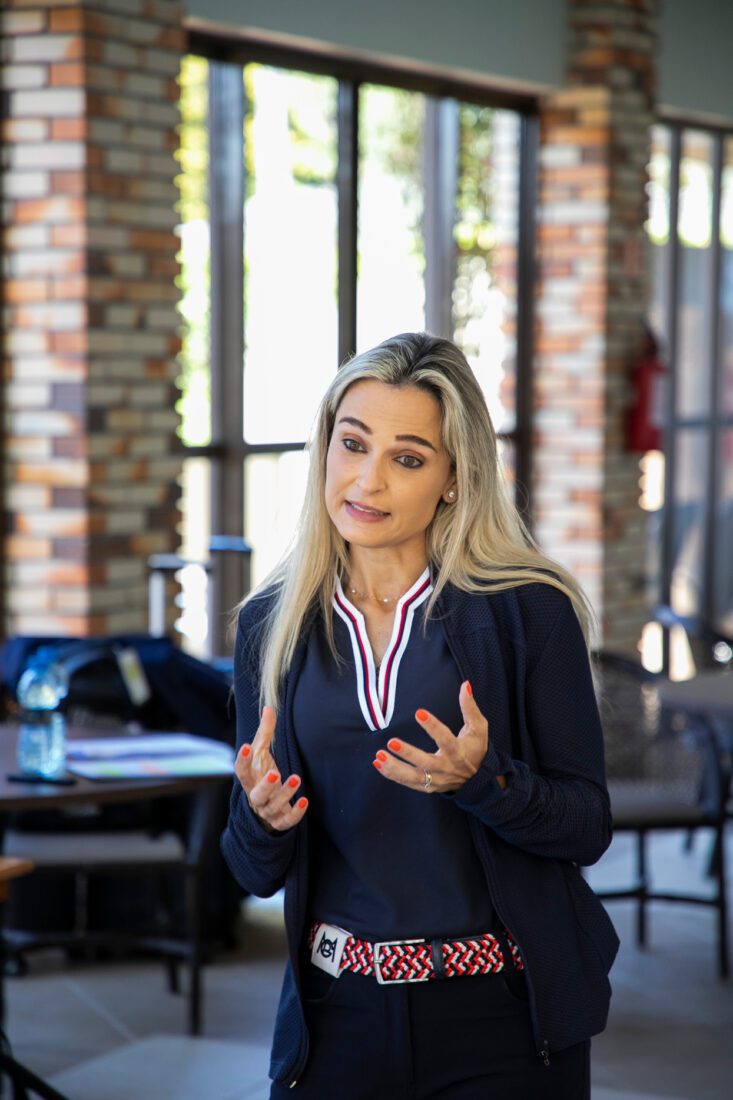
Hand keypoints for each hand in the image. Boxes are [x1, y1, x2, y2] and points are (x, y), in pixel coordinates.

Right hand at [234, 705, 307, 831]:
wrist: (264, 809)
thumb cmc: (262, 776)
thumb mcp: (262, 755)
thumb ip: (265, 733)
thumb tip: (269, 707)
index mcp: (249, 780)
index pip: (241, 772)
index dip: (242, 760)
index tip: (246, 746)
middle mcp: (256, 796)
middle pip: (256, 794)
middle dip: (265, 785)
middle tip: (274, 773)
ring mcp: (268, 810)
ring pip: (273, 805)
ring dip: (285, 793)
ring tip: (296, 777)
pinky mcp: (280, 820)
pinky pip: (287, 820)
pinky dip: (295, 813)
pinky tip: (304, 801)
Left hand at [373, 681, 504, 793]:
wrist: (477, 779)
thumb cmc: (475, 748)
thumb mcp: (478, 728)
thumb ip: (470, 707)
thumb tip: (465, 685)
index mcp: (459, 753)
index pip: (446, 740)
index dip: (433, 727)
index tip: (419, 712)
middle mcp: (447, 768)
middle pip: (426, 763)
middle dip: (408, 754)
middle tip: (391, 742)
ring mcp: (437, 780)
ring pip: (414, 777)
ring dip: (395, 768)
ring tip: (378, 756)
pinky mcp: (428, 787)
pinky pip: (408, 782)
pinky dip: (392, 775)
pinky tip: (378, 763)